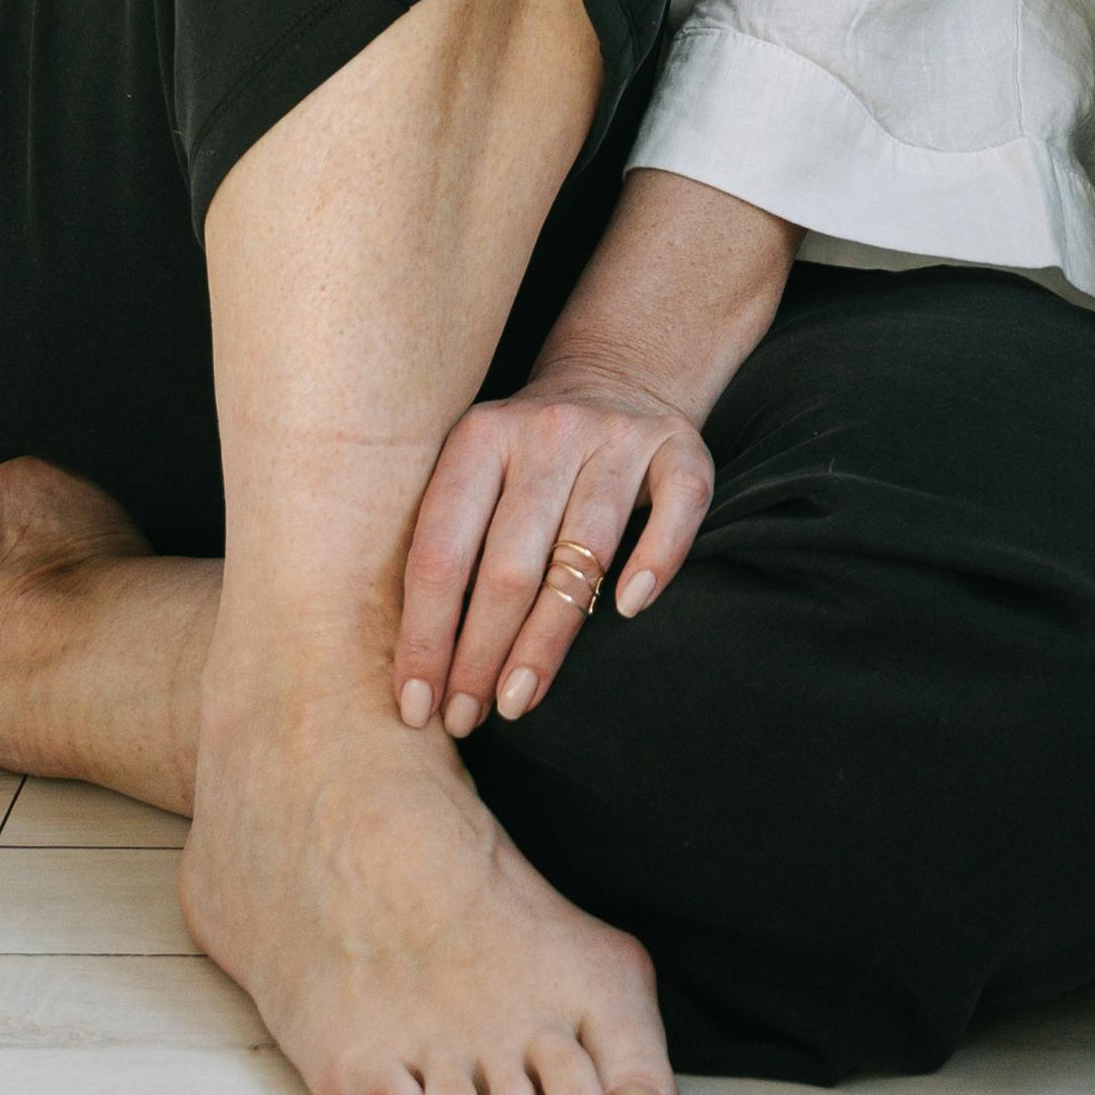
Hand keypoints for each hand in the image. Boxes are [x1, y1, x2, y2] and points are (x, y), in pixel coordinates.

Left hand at [392, 369, 715, 737]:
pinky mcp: (681, 444)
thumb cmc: (523, 459)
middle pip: (509, 563)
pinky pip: (676, 507)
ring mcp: (619, 436)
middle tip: (466, 719)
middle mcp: (549, 431)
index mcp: (480, 436)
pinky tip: (629, 610)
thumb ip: (445, 545)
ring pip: (584, 550)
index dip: (426, 636)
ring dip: (547, 639)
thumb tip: (413, 672)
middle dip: (480, 655)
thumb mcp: (471, 473)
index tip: (416, 705)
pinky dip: (656, 559)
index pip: (441, 552)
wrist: (614, 375)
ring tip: (518, 701)